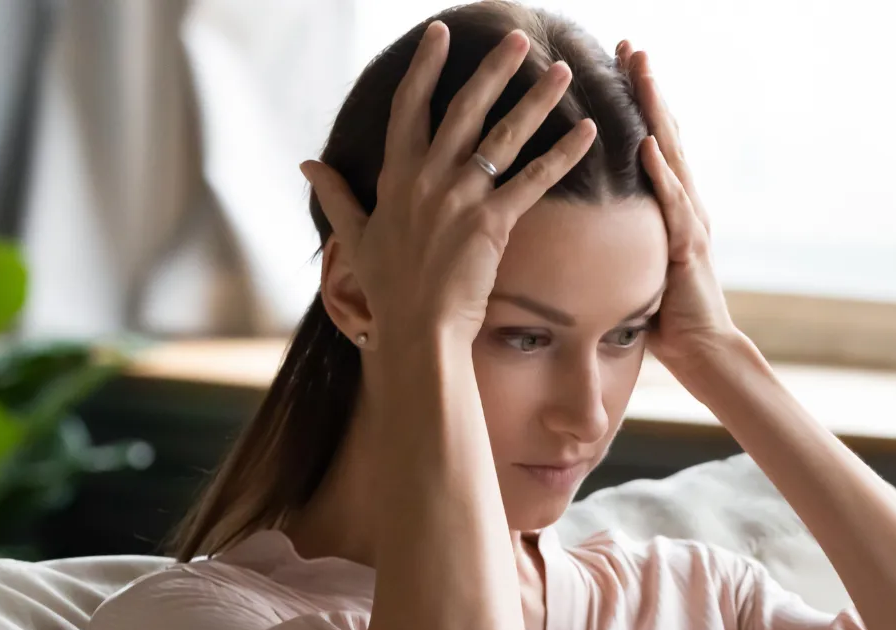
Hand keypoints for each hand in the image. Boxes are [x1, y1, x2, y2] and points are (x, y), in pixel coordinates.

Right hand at [303, 23, 596, 347]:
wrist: (417, 330)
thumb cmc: (387, 289)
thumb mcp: (354, 237)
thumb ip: (334, 194)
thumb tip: (307, 164)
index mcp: (396, 176)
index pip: (411, 106)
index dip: (426, 66)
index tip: (440, 33)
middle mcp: (429, 178)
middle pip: (465, 109)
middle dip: (495, 69)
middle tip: (519, 38)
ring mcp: (461, 198)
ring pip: (504, 136)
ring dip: (536, 100)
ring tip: (562, 72)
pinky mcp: (493, 223)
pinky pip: (534, 180)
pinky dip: (563, 155)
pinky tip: (588, 131)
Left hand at [616, 41, 742, 369]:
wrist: (703, 353)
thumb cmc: (666, 317)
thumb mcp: (635, 265)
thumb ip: (618, 237)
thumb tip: (580, 226)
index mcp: (671, 205)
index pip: (653, 141)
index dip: (638, 102)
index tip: (618, 63)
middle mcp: (686, 203)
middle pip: (666, 133)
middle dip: (649, 88)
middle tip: (631, 46)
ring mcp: (692, 221)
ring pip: (673, 155)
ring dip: (657, 113)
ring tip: (643, 73)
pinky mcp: (689, 247)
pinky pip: (674, 203)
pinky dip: (662, 173)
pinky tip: (648, 145)